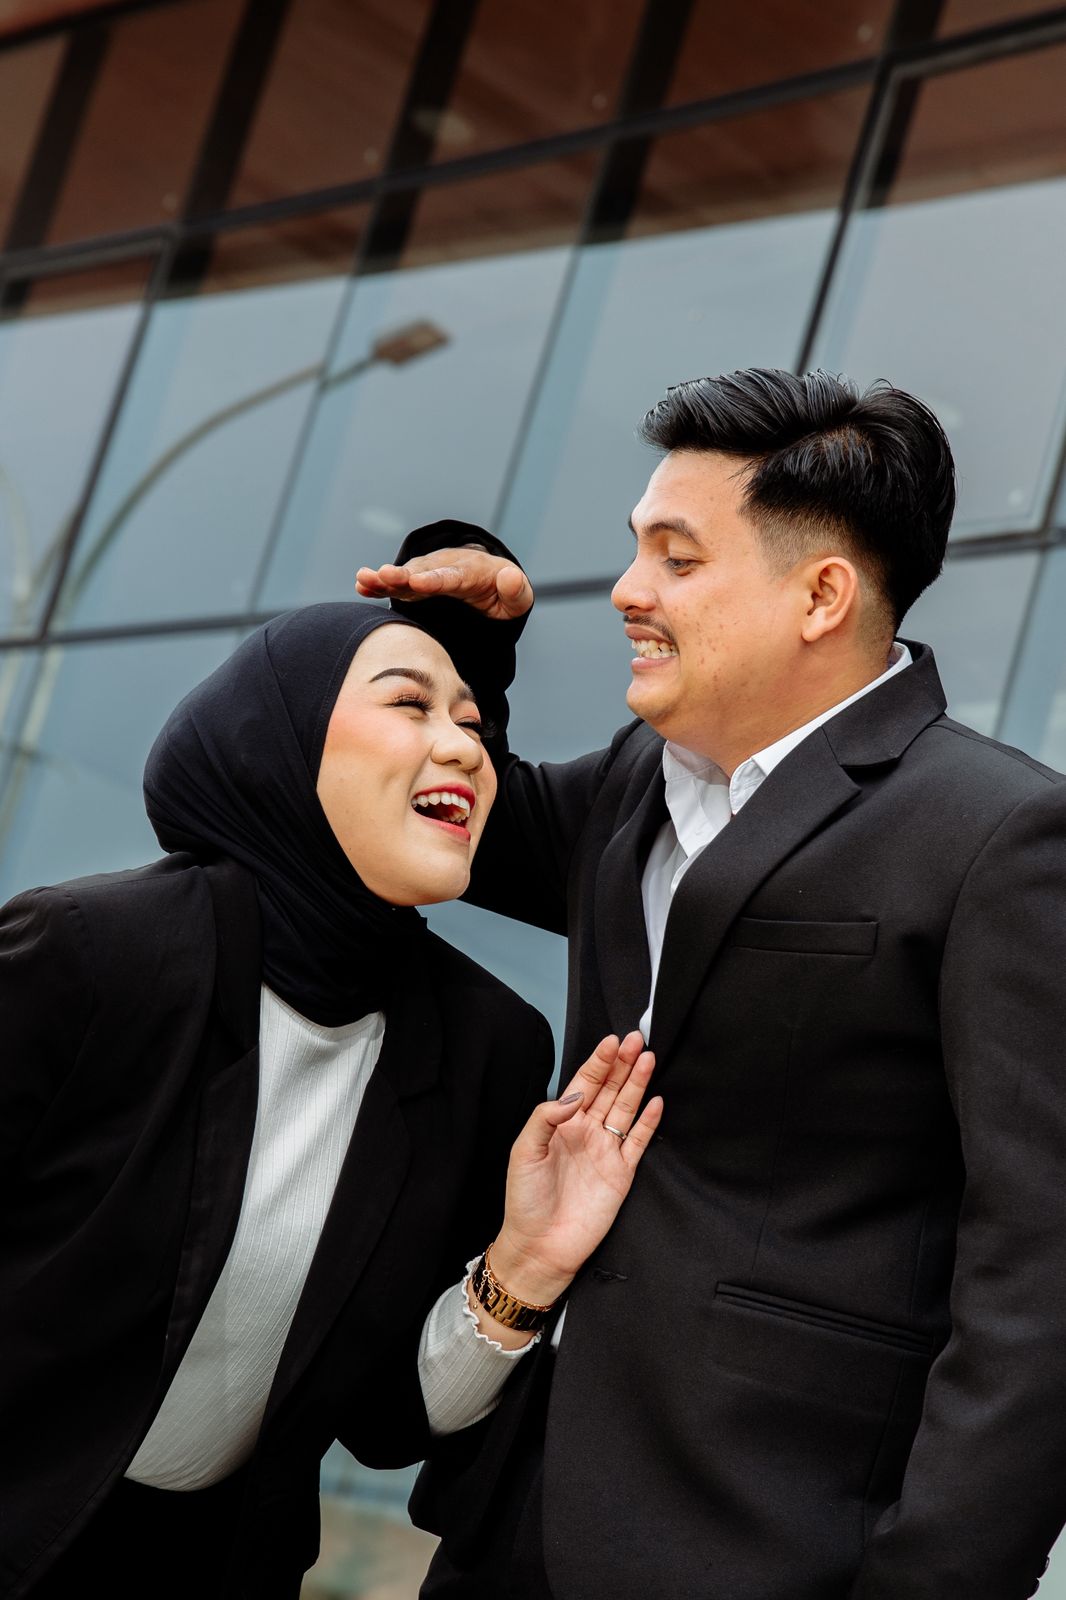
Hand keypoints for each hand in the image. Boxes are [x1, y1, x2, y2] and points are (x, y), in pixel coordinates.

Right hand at [355, 546, 533, 619]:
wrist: (490, 582)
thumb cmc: (505, 595)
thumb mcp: (518, 598)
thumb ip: (516, 591)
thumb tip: (510, 577)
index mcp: (473, 571)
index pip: (453, 576)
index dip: (436, 579)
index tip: (419, 583)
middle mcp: (447, 567)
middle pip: (424, 572)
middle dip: (403, 575)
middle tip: (384, 575)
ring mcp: (430, 572)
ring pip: (406, 575)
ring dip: (385, 578)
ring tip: (364, 579)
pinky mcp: (418, 582)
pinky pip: (398, 583)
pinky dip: (380, 584)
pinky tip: (362, 584)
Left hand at [489, 1032, 661, 1306]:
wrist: (541, 1245)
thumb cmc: (525, 1200)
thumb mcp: (524, 1151)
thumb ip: (546, 1117)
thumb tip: (577, 1094)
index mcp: (562, 1124)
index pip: (584, 1084)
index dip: (599, 1062)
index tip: (613, 1041)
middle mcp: (586, 1132)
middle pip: (609, 1090)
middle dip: (623, 1064)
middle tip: (637, 1039)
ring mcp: (605, 1151)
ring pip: (625, 1109)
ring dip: (638, 1084)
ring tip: (649, 1058)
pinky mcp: (621, 1173)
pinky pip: (638, 1141)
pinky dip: (648, 1122)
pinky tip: (656, 1101)